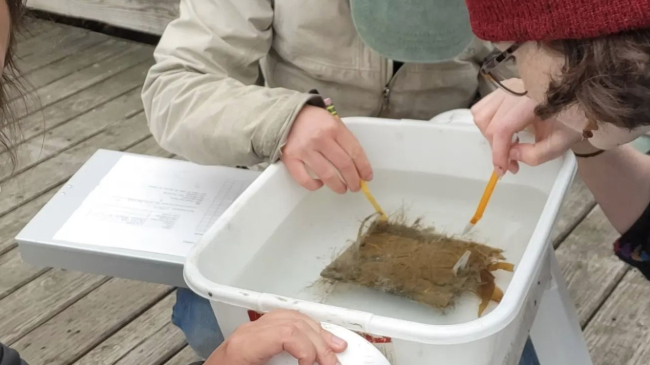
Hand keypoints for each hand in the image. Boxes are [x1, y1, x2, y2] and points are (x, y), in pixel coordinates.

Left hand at [205, 310, 346, 364]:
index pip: (287, 332)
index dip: (308, 348)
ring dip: (317, 332)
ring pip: (292, 318)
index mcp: (245, 345)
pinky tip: (317, 336)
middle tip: (334, 362)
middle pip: (294, 324)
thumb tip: (311, 363)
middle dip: (319, 344)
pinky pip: (284, 321)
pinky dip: (305, 329)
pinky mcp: (254, 335)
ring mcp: (251, 330)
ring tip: (335, 347)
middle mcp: (248, 332)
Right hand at [281, 105, 372, 193]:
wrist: (285, 115)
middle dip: (353, 180)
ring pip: (327, 175)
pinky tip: (319, 184)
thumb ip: (344, 140)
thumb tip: (357, 166)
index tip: (367, 177)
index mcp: (334, 128)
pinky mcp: (290, 158)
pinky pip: (304, 179)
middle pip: (344, 165)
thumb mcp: (332, 122)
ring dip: (338, 186)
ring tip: (342, 189)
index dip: (364, 167)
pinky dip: (314, 186)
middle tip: (355, 187)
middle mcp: (320, 138)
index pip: (355, 151)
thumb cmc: (313, 121)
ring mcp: (304, 149)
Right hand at [472, 79, 581, 174]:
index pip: (502, 128)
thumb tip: (511, 155)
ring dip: (489, 134)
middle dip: (496, 148)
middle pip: (488, 123)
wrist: (579, 97)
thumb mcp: (559, 143)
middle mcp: (515, 91)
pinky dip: (488, 123)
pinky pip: (484, 106)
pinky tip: (504, 130)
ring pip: (481, 114)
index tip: (502, 171)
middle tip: (511, 161)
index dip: (499, 153)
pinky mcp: (504, 88)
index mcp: (531, 101)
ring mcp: (508, 87)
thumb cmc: (572, 119)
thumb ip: (535, 155)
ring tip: (507, 144)